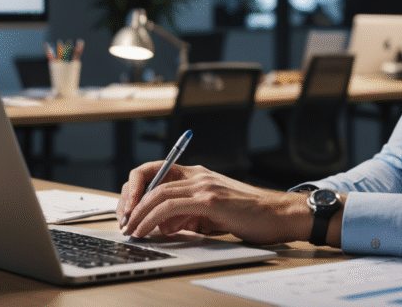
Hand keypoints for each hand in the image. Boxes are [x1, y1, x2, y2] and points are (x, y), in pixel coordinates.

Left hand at [116, 162, 310, 244]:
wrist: (278, 215)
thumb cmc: (249, 216)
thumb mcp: (211, 212)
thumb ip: (186, 213)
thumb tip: (161, 225)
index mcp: (197, 174)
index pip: (155, 171)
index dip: (136, 187)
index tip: (128, 209)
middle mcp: (198, 174)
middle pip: (149, 178)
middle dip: (130, 201)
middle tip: (124, 222)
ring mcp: (203, 185)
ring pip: (156, 193)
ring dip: (137, 213)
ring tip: (130, 230)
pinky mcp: (209, 199)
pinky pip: (169, 206)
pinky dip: (151, 218)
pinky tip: (146, 230)